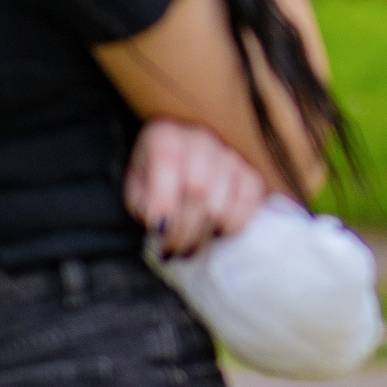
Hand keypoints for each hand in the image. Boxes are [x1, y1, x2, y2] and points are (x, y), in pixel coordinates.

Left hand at [124, 118, 266, 257]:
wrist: (181, 158)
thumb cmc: (154, 176)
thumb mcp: (136, 186)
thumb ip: (143, 203)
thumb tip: (163, 224)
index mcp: (167, 137)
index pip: (169, 164)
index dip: (164, 202)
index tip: (158, 231)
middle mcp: (202, 140)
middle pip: (199, 190)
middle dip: (184, 228)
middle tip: (173, 249)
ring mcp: (230, 155)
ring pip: (223, 202)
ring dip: (205, 232)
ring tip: (191, 245)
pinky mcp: (250, 172)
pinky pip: (250, 202)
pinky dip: (234, 223)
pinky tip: (217, 230)